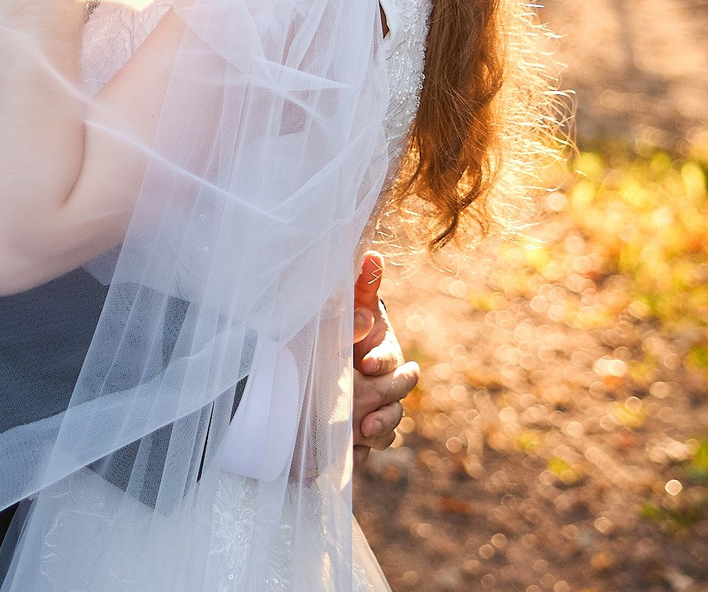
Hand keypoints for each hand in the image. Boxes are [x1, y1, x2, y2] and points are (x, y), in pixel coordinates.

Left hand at [350, 252, 416, 460]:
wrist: (309, 369)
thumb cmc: (334, 333)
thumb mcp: (343, 308)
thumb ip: (360, 286)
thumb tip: (372, 253)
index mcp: (382, 354)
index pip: (391, 360)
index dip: (382, 362)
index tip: (364, 363)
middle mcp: (382, 385)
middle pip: (399, 396)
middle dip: (387, 400)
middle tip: (367, 407)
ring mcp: (373, 411)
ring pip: (390, 426)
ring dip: (381, 430)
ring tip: (362, 432)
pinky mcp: (357, 437)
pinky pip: (370, 451)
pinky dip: (363, 454)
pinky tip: (352, 455)